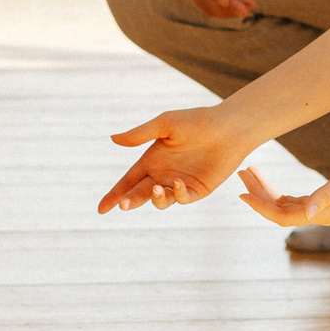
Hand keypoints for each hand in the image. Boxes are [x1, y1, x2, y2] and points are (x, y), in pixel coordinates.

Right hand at [100, 106, 250, 212]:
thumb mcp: (165, 124)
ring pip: (160, 200)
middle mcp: (163, 174)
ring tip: (157, 190)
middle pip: (140, 193)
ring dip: (155, 199)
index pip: (128, 181)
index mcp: (152, 160)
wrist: (228, 128)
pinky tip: (179, 183)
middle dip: (130, 201)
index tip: (101, 209)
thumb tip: (113, 138)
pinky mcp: (197, 190)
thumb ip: (140, 134)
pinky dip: (178, 194)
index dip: (114, 195)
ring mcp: (179, 183)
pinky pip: (182, 198)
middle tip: (123, 206)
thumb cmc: (196, 121)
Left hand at [236, 148, 329, 228]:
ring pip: (282, 204)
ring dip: (264, 190)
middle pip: (278, 211)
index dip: (260, 207)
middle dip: (257, 195)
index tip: (242, 194)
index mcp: (323, 213)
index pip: (283, 216)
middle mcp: (319, 215)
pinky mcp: (321, 199)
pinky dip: (275, 190)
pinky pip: (290, 199)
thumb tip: (307, 214)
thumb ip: (326, 196)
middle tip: (240, 174)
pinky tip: (265, 180)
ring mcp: (319, 208)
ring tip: (248, 171)